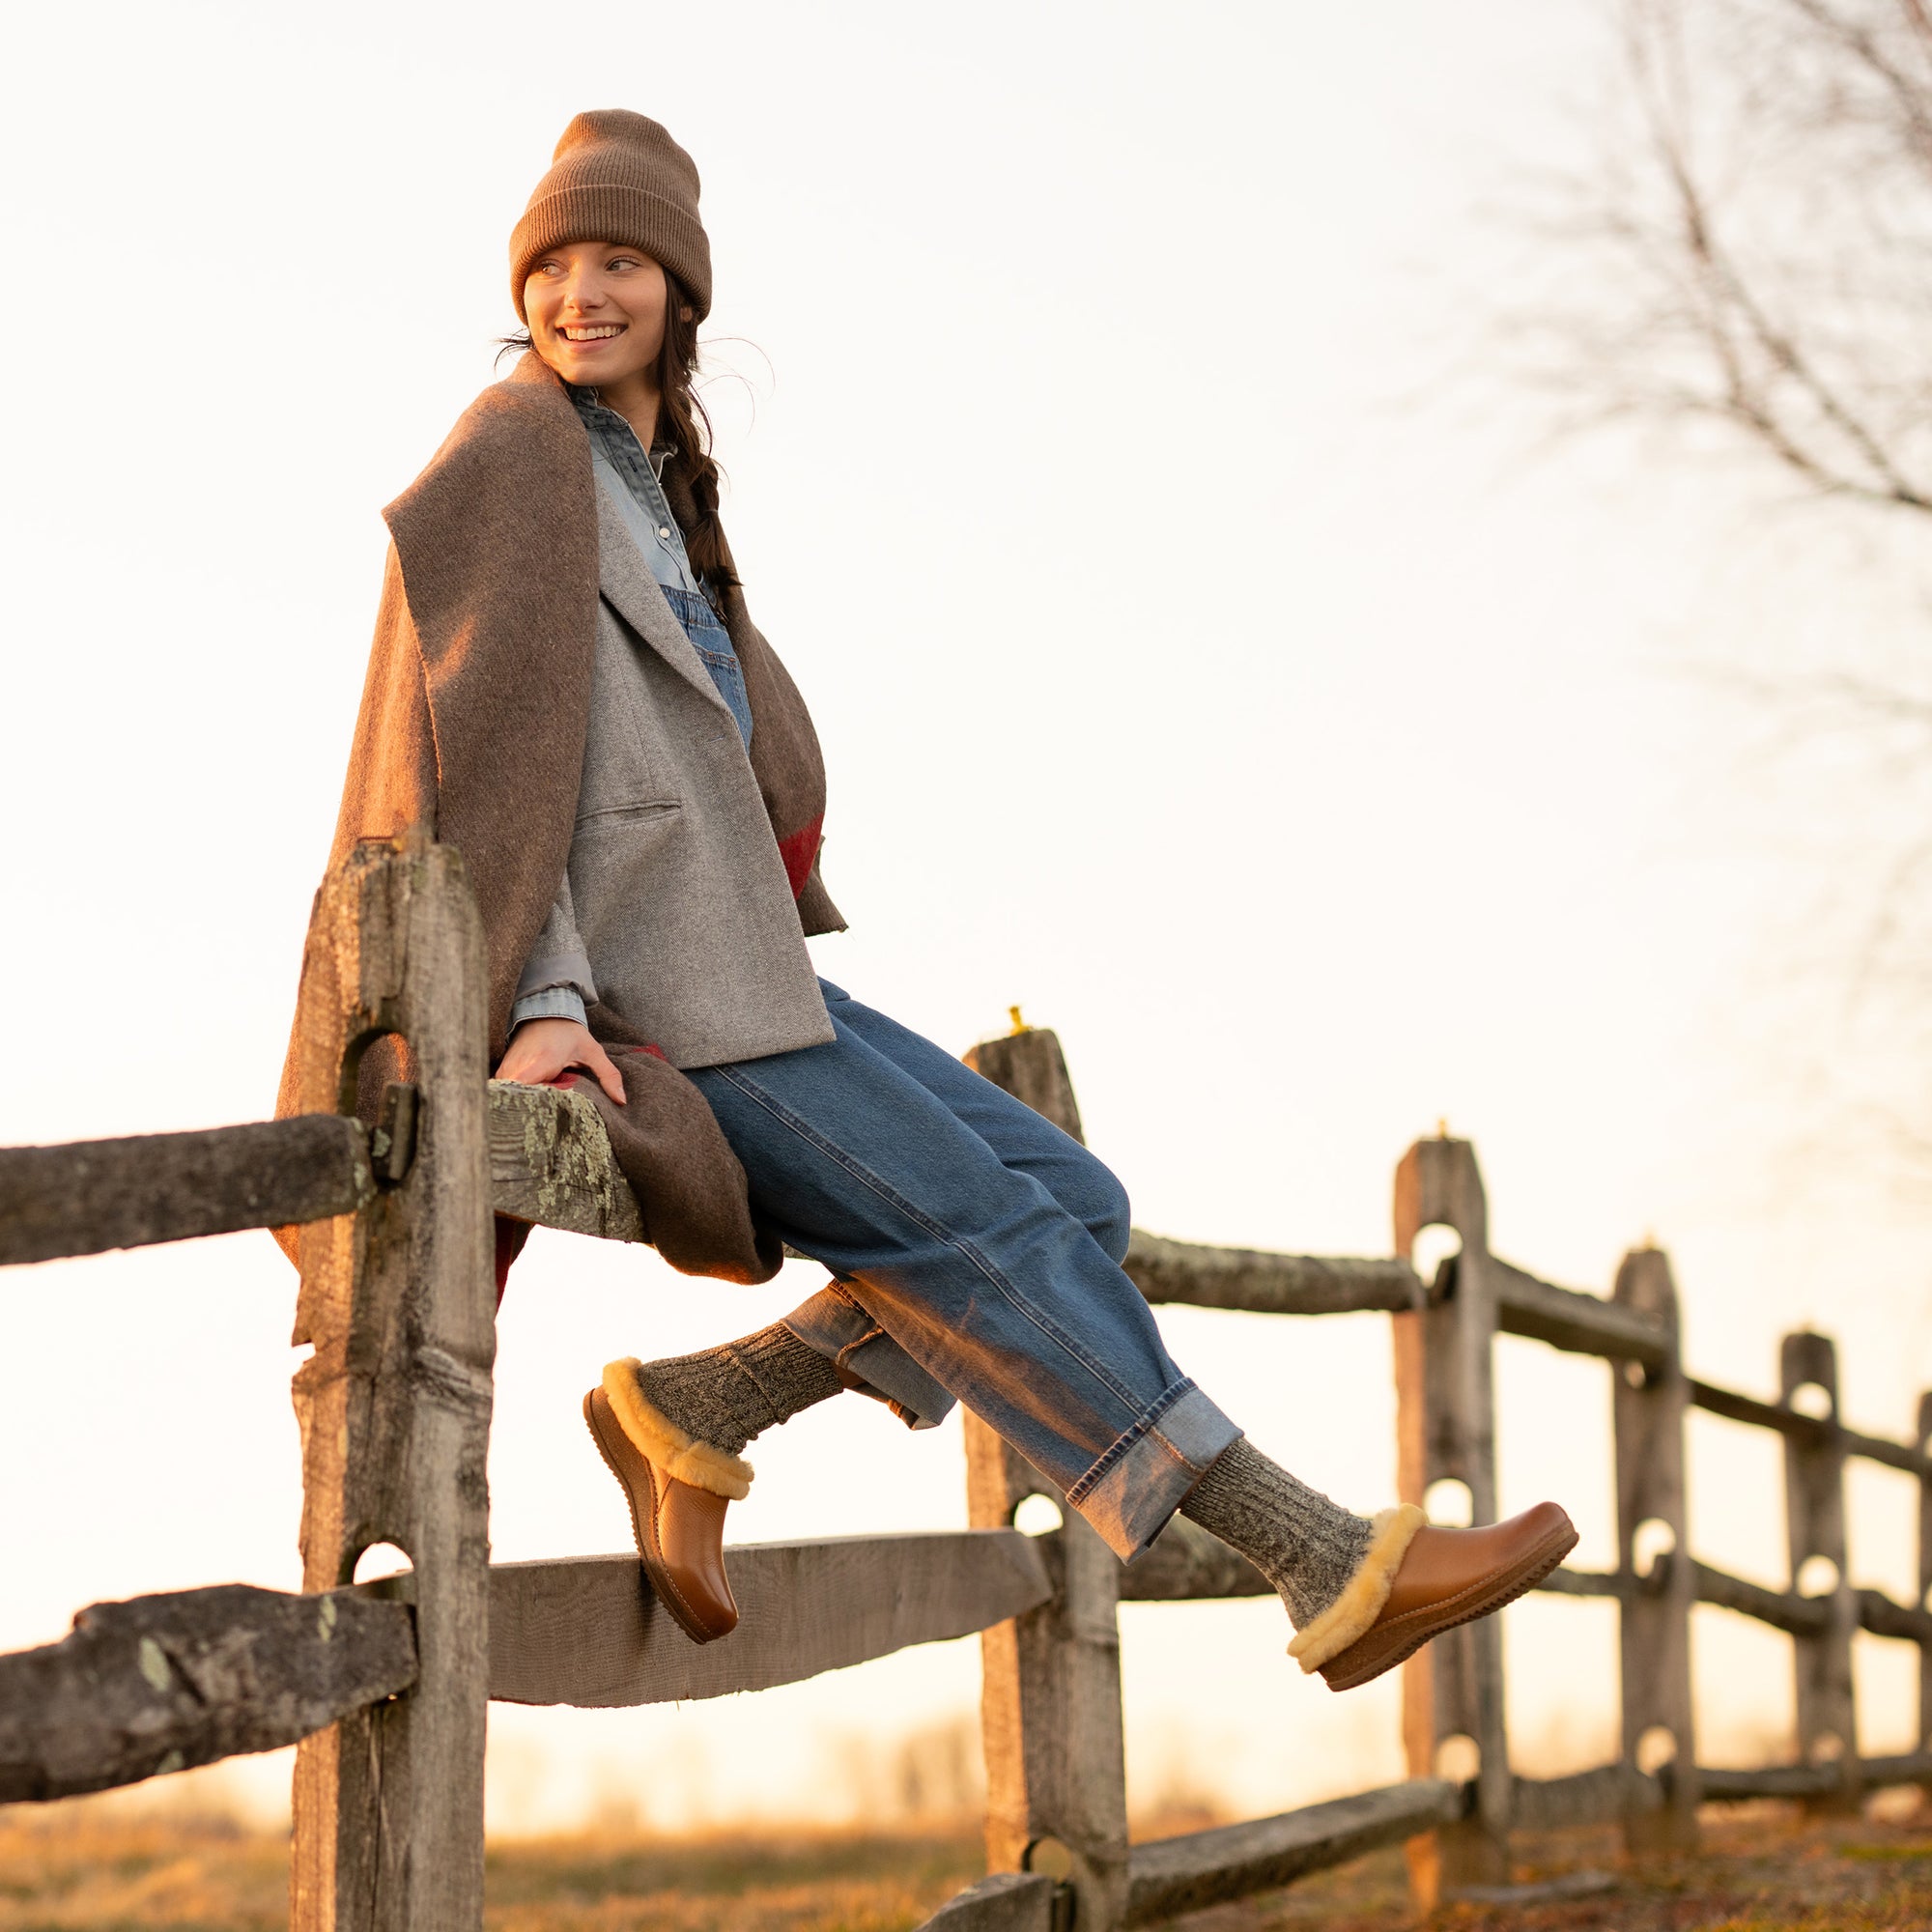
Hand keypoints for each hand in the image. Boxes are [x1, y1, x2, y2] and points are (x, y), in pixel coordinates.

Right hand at [495, 1018, 626, 1105]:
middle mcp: (519, 1067)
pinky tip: (529, 1103)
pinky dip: (515, 1099)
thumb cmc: (568, 1032)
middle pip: (516, 1101)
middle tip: (546, 1121)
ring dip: (522, 1106)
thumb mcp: (593, 1051)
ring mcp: (506, 1070)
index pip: (527, 1094)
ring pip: (507, 1098)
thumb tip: (621, 1100)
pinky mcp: (502, 1072)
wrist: (544, 1011)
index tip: (550, 1117)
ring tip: (538, 1113)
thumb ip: (608, 1075)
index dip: (535, 1108)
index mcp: (542, 1063)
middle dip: (529, 1113)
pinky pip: (503, 1092)